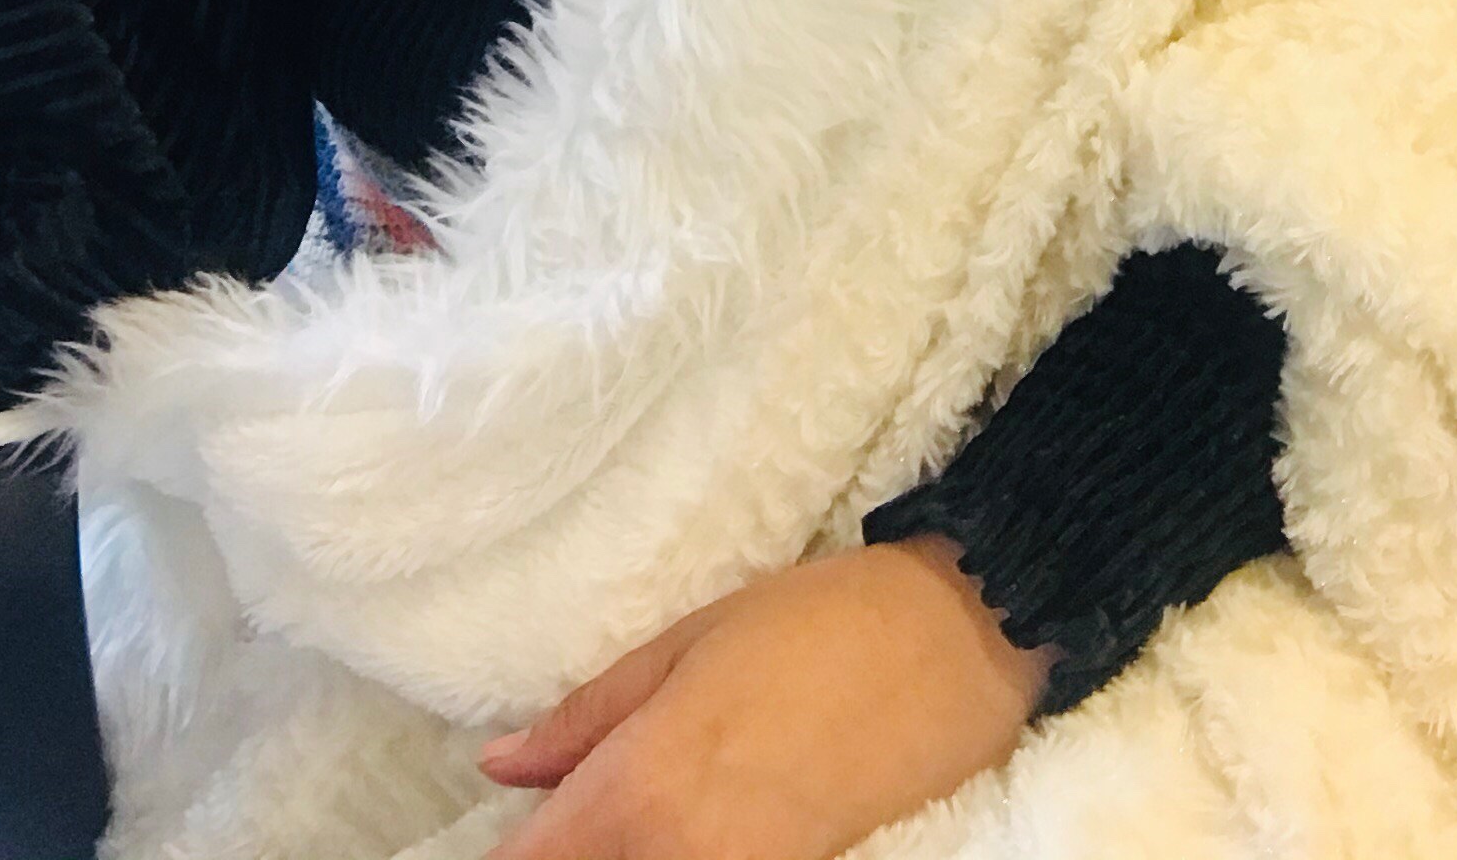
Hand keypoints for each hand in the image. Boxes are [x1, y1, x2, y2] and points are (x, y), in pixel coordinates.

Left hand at [479, 536, 1049, 859]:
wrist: (954, 646)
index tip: (506, 834)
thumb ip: (588, 715)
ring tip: (633, 818)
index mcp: (639, 784)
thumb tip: (502, 764)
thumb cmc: (816, 621)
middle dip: (564, 853)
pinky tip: (684, 834)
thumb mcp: (689, 640)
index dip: (508, 855)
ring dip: (621, 857)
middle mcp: (678, 856)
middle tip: (564, 821)